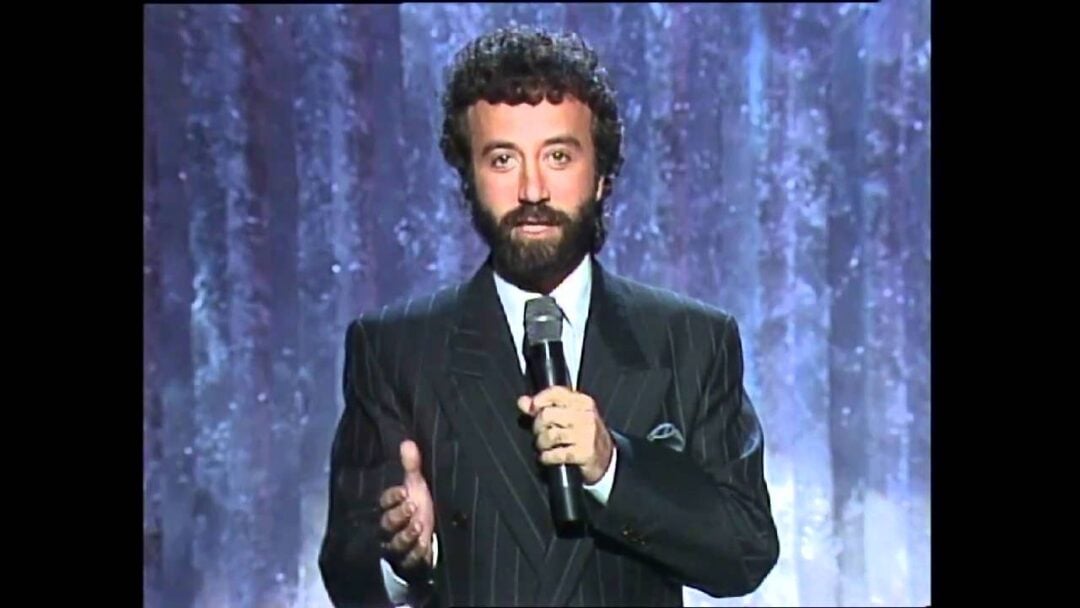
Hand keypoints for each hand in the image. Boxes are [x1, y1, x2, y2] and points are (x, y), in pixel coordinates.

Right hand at [377, 440, 434, 574]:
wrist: (433, 533)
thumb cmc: (421, 504)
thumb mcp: (418, 485)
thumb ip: (412, 466)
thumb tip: (408, 442)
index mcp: (392, 507)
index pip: (384, 503)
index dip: (392, 498)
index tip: (404, 490)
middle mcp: (392, 528)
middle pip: (387, 524)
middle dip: (398, 515)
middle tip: (412, 505)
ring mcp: (401, 545)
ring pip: (395, 544)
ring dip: (406, 535)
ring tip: (419, 525)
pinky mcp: (411, 560)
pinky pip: (409, 561)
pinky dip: (416, 554)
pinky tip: (425, 545)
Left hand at [517, 386, 613, 483]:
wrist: (607, 458)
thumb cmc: (585, 435)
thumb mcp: (570, 416)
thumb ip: (546, 407)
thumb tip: (523, 402)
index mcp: (583, 402)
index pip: (556, 392)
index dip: (539, 399)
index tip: (531, 408)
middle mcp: (586, 416)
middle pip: (548, 415)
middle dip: (537, 426)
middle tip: (538, 433)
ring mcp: (586, 434)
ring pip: (550, 435)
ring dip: (541, 443)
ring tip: (543, 446)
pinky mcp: (585, 453)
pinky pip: (556, 454)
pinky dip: (547, 457)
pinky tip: (547, 457)